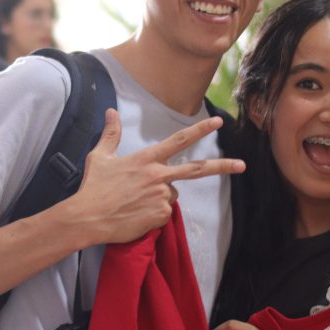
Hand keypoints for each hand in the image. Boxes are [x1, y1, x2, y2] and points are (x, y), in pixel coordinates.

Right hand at [71, 110, 244, 244]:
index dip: (200, 130)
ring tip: (135, 201)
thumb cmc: (92, 187)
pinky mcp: (160, 216)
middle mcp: (158, 176)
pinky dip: (153, 214)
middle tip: (242, 165)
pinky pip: (164, 214)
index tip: (218, 123)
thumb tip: (110, 111)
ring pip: (171, 194)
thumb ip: (110, 134)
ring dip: (159, 197)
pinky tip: (136, 214)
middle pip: (196, 169)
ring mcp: (161, 196)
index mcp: (146, 159)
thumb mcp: (99, 157)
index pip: (178, 140)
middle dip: (222, 166)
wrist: (87, 218)